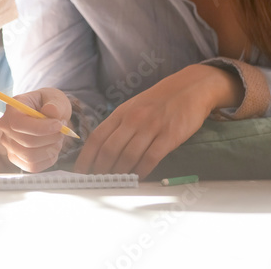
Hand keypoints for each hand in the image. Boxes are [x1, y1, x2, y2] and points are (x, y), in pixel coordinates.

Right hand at [0, 88, 71, 172]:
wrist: (49, 116)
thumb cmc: (50, 105)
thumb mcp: (55, 98)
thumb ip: (55, 104)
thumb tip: (51, 112)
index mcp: (12, 109)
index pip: (18, 124)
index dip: (40, 128)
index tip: (59, 125)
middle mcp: (6, 128)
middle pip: (26, 142)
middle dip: (50, 138)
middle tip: (62, 131)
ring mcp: (9, 146)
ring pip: (30, 157)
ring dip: (50, 149)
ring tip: (58, 138)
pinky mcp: (17, 159)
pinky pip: (33, 167)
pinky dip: (48, 159)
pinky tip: (52, 147)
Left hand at [74, 65, 241, 178]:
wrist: (190, 88)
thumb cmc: (160, 100)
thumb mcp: (134, 107)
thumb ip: (119, 125)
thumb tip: (102, 150)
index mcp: (121, 112)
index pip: (97, 138)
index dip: (86, 158)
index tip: (80, 173)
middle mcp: (133, 119)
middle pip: (109, 150)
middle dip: (101, 170)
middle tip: (99, 182)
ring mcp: (151, 127)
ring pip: (128, 156)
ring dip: (120, 173)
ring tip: (117, 183)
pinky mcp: (169, 136)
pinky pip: (151, 158)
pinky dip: (142, 171)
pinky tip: (138, 178)